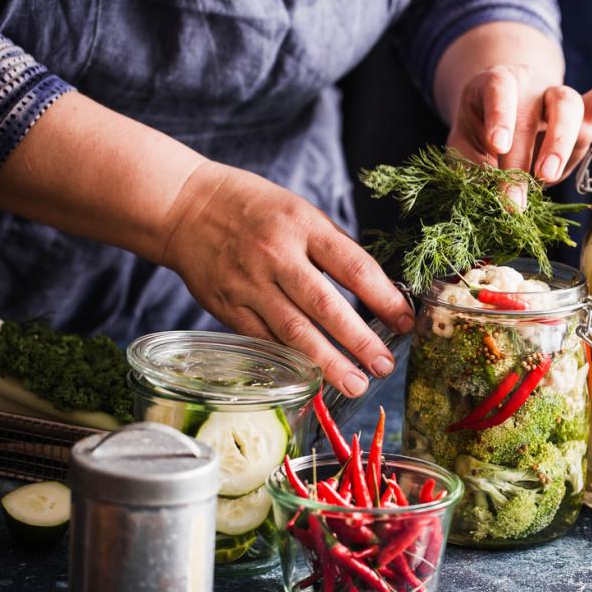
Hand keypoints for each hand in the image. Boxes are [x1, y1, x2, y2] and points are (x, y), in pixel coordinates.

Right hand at [161, 162, 414, 397]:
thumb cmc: (254, 208)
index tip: (406, 322)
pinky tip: (312, 378)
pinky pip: (265, 340)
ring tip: (355, 384)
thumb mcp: (300, 211)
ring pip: (294, 332)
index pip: (353, 267)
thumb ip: (332, 248)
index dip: (384, 298)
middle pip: (326, 306)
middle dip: (359, 341)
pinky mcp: (228, 307)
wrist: (185, 206)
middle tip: (384, 366)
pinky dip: (290, 361)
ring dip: (328, 363)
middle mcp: (277, 256)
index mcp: (303, 226)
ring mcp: (250, 284)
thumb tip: (375, 289)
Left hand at [446, 66, 591, 208]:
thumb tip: (483, 199)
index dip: (500, 115)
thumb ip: (470, 168)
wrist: (505, 119)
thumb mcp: (465, 147)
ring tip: (547, 177)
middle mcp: (530, 86)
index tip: (497, 145)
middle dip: (525, 155)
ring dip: (560, 143)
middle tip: (516, 196)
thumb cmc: (482, 133)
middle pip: (534, 108)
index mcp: (495, 85)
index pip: (499, 88)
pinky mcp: (585, 112)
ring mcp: (560, 97)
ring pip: (569, 104)